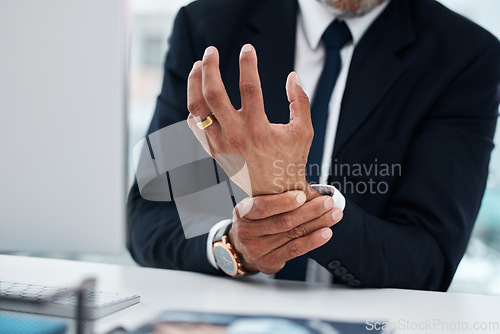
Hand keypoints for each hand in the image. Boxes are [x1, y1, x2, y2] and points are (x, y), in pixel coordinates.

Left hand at [187, 44, 316, 198]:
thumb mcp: (304, 131)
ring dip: (194, 83)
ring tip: (200, 66)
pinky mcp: (213, 151)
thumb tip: (292, 76)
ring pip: (197, 108)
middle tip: (212, 50)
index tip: (248, 48)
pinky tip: (200, 95)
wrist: (274, 193)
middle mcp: (235, 136)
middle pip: (213, 94)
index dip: (247, 63)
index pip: (249, 87)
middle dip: (210, 67)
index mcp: (258, 129)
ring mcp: (220, 144)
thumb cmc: (290, 159)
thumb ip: (300, 101)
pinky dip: (194, 109)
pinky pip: (195, 125)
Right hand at [229, 191, 342, 273]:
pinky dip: (313, 240)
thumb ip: (274, 197)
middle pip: (283, 221)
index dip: (283, 202)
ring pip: (292, 234)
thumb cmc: (254, 222)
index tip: (303, 195)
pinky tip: (325, 232)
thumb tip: (307, 188)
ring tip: (333, 214)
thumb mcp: (254, 206)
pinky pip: (295, 250)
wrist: (241, 249)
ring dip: (317, 223)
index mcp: (243, 212)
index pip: (262, 207)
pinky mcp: (269, 262)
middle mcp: (247, 232)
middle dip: (310, 210)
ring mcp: (257, 249)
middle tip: (327, 202)